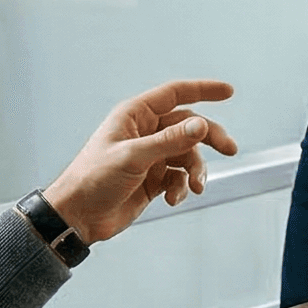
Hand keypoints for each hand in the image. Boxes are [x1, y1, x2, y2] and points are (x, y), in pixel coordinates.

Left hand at [43, 80, 237, 244]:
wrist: (77, 216)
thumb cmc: (93, 179)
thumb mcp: (133, 157)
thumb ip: (170, 141)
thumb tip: (201, 125)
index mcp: (135, 116)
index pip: (175, 94)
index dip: (203, 90)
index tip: (228, 92)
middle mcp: (145, 132)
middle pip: (188, 126)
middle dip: (209, 137)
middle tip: (230, 149)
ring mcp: (150, 157)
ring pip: (187, 155)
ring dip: (195, 171)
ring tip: (197, 187)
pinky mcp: (152, 180)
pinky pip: (179, 178)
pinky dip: (181, 188)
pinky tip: (174, 199)